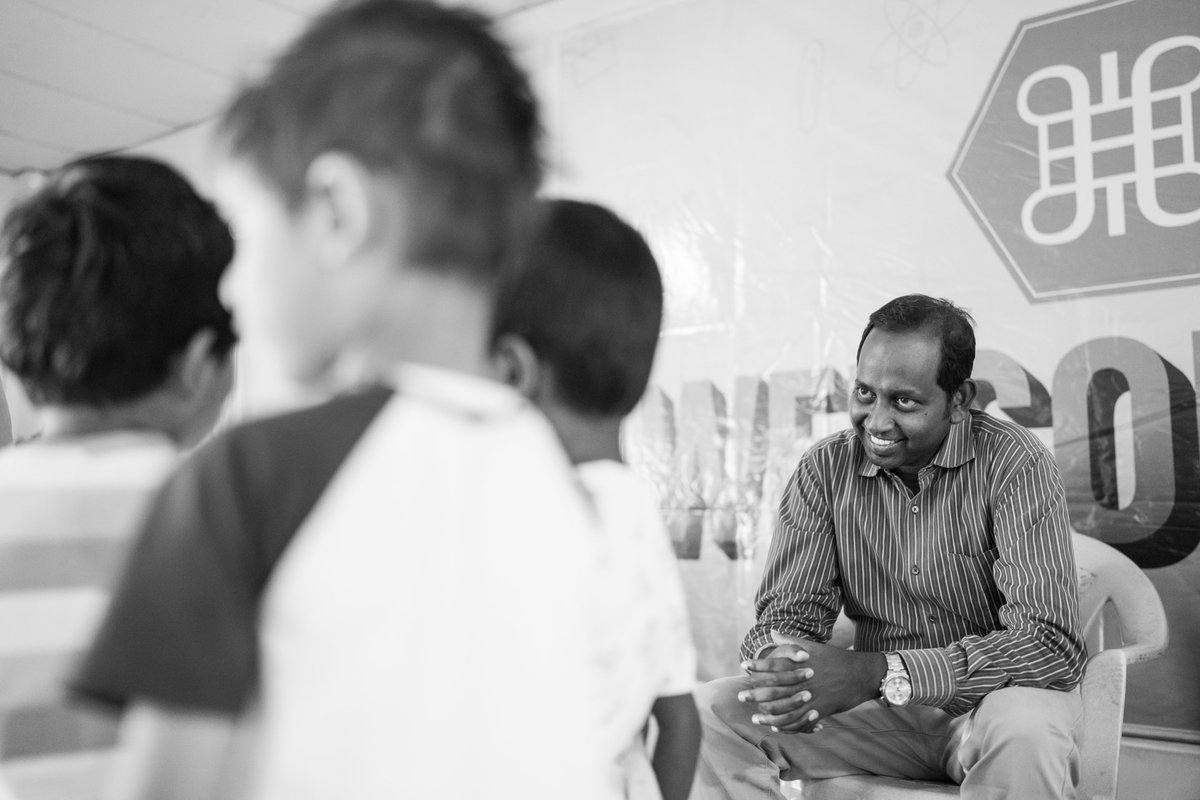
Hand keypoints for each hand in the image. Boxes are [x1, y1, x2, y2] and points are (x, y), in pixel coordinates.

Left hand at [739, 631, 885, 733]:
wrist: (861, 674)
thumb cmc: (835, 658)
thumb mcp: (813, 646)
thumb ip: (791, 642)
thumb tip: (772, 633)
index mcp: (800, 663)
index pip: (773, 663)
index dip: (757, 665)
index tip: (744, 665)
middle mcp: (803, 680)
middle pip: (773, 689)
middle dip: (754, 694)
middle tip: (740, 696)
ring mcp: (811, 696)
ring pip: (784, 709)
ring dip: (767, 716)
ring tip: (755, 718)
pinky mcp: (819, 710)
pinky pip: (799, 721)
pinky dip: (786, 725)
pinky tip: (776, 726)